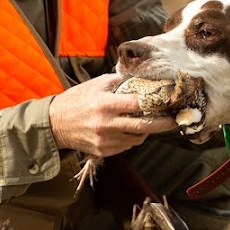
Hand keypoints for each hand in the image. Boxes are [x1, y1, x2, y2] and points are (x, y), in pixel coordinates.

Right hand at [48, 73, 177, 156]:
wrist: (55, 124)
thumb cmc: (77, 100)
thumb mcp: (96, 84)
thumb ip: (119, 81)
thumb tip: (142, 77)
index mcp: (105, 104)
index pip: (138, 104)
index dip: (156, 102)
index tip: (169, 100)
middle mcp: (106, 124)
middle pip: (144, 126)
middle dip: (163, 124)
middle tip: (175, 119)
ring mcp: (105, 140)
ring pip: (137, 138)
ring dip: (146, 130)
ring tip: (147, 121)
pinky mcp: (103, 151)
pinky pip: (126, 145)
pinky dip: (131, 137)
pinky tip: (128, 129)